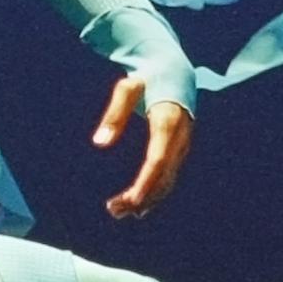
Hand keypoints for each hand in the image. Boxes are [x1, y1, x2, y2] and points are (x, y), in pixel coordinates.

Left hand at [93, 75, 191, 218]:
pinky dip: (154, 192)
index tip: (129, 201)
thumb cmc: (146, 78)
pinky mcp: (179, 149)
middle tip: (113, 210)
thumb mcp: (127, 88)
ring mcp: (182, 145)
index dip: (145, 184)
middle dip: (141, 197)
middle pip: (163, 176)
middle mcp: (180, 138)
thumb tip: (99, 143)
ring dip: (146, 199)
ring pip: (167, 180)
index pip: (157, 160)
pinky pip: (169, 176)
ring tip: (118, 212)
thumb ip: (114, 114)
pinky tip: (137, 206)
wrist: (174, 70)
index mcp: (168, 121)